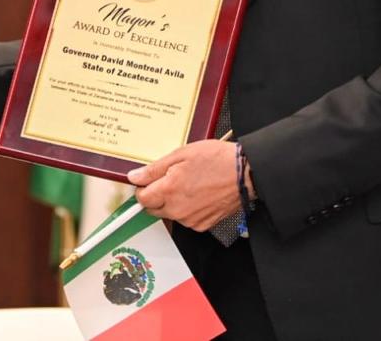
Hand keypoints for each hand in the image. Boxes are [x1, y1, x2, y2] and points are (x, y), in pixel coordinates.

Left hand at [126, 140, 242, 230]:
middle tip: (170, 179)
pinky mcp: (202, 225)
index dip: (143, 187)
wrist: (245, 174)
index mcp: (169, 191)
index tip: (149, 180)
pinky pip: (185, 218)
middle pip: (153, 208)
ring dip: (172, 202)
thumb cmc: (217, 160)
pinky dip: (187, 209)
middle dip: (156, 195)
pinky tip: (198, 194)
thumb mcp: (181, 155)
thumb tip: (135, 177)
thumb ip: (154, 169)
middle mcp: (178, 209)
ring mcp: (190, 219)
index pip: (141, 198)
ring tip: (189, 184)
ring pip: (170, 213)